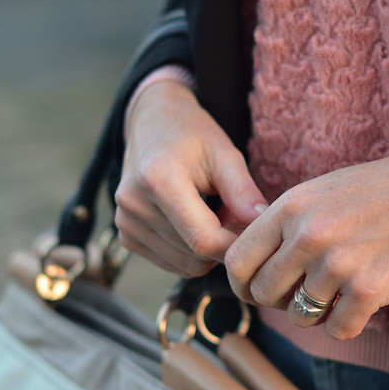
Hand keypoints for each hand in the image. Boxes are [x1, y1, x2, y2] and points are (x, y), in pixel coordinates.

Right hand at [115, 79, 267, 276]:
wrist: (152, 124)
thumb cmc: (192, 136)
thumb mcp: (224, 154)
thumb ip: (243, 191)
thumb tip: (262, 224)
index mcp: (158, 180)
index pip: (203, 239)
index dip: (236, 245)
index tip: (257, 234)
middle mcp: (134, 205)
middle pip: (195, 255)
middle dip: (225, 245)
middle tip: (236, 216)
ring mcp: (126, 223)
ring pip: (185, 265)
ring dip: (209, 250)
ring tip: (216, 215)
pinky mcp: (126, 235)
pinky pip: (172, 263)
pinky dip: (191, 252)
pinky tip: (197, 222)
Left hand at [224, 127, 388, 339]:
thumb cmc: (386, 188)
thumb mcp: (324, 190)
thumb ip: (287, 222)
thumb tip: (254, 263)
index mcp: (292, 206)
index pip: (238, 260)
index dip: (242, 282)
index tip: (256, 288)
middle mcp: (309, 235)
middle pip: (263, 293)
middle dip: (278, 300)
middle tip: (301, 294)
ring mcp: (339, 264)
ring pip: (299, 316)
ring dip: (314, 312)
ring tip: (336, 295)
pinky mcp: (371, 290)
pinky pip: (336, 330)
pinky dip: (344, 324)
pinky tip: (358, 306)